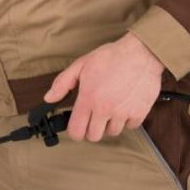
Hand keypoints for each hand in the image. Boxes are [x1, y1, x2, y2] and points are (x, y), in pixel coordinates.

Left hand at [42, 32, 164, 141]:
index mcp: (89, 99)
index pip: (77, 131)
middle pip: (94, 136)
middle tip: (93, 117)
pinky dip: (127, 120)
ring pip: (113, 132)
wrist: (140, 53)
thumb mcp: (81, 65)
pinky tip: (124, 107)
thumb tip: (49, 98)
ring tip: (110, 109)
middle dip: (91, 129)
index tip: (77, 126)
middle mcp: (105, 109)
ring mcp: (123, 112)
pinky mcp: (140, 112)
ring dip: (110, 124)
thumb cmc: (110, 57)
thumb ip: (62, 83)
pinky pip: (131, 126)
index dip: (75, 132)